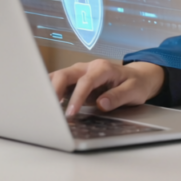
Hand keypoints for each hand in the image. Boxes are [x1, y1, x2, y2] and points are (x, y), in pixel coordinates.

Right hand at [49, 59, 164, 116]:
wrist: (138, 78)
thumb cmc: (136, 83)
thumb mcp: (134, 91)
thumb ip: (118, 97)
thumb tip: (102, 104)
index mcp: (103, 68)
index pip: (85, 81)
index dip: (77, 97)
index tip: (71, 112)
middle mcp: (88, 67)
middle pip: (65, 74)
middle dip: (54, 90)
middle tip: (49, 109)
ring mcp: (79, 73)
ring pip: (58, 77)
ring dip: (49, 90)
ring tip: (42, 107)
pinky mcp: (75, 81)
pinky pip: (59, 83)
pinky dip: (50, 92)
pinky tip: (46, 104)